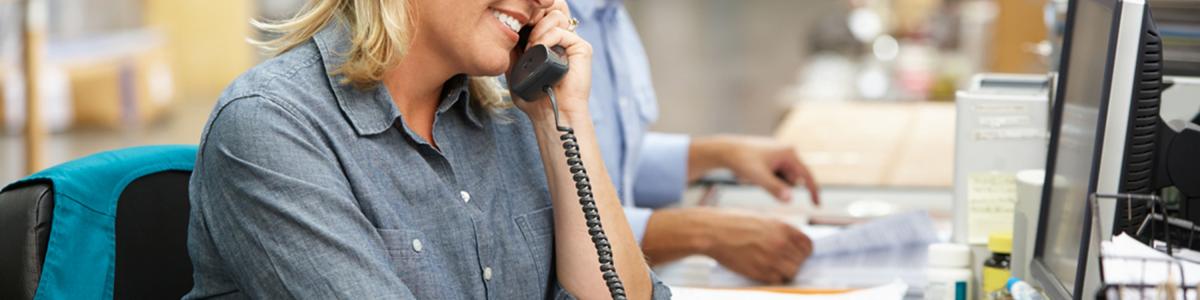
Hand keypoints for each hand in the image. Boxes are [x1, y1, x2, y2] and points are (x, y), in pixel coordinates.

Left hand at [509, 0, 591, 122]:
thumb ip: (513, 44)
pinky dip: (546, 38)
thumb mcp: (515, 64)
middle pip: (553, 6)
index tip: (514, 25)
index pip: (541, 12)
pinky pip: (562, 31)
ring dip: (538, 29)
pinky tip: (538, 50)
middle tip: (522, 28)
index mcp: (548, 39)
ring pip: (556, 14)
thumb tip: (508, 23)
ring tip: (529, 48)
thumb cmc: (533, 95)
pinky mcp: (581, 48)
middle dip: (534, 13)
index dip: (528, 13)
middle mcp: (562, 37)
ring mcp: (572, 42)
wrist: (548, 113)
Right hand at [641, 207, 812, 283]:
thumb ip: (779, 230)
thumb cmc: (733, 223)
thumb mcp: (762, 219)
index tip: (798, 254)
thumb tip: (790, 242)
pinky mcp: (759, 271)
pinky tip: (764, 270)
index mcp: (783, 227)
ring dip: (785, 271)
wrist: (712, 232)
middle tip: (783, 261)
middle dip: (794, 262)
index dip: (804, 251)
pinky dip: (774, 277)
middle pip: (801, 261)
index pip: (808, 245)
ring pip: (792, 272)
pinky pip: (777, 280)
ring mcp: (771, 259)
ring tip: (773, 267)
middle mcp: (781, 243)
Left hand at [689, 135, 820, 203]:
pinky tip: (756, 172)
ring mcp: (781, 152)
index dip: (813, 191)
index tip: (817, 206)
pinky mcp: (773, 156)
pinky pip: (777, 174)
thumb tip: (790, 199)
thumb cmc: (742, 162)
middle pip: (793, 179)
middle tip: (761, 179)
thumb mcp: (759, 178)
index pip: (807, 176)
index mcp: (789, 153)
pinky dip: (769, 178)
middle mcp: (788, 150)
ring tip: (757, 174)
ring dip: (774, 182)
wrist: (726, 150)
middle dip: (781, 185)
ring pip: (784, 178)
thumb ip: (775, 189)